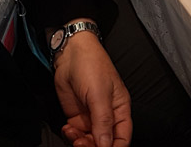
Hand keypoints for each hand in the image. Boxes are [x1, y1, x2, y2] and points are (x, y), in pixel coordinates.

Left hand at [53, 30, 131, 146]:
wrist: (70, 53)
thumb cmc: (91, 64)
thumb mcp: (99, 94)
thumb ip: (103, 121)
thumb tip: (106, 145)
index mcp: (120, 109)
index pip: (122, 138)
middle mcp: (107, 115)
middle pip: (104, 142)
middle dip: (94, 146)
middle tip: (82, 143)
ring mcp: (91, 116)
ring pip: (89, 141)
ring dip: (81, 143)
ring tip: (74, 135)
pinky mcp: (77, 116)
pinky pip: (76, 134)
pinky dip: (71, 136)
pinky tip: (68, 128)